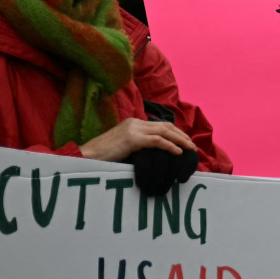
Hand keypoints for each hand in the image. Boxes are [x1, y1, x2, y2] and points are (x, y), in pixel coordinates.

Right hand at [79, 116, 196, 162]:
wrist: (86, 156)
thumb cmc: (103, 155)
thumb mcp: (124, 146)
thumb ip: (139, 144)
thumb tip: (156, 151)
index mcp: (133, 122)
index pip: (160, 125)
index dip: (175, 132)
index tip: (185, 141)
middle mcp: (135, 122)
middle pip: (166, 126)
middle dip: (181, 135)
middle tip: (192, 146)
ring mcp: (133, 129)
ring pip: (164, 132)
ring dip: (180, 140)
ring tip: (190, 149)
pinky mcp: (132, 139)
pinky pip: (157, 141)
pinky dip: (170, 146)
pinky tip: (178, 152)